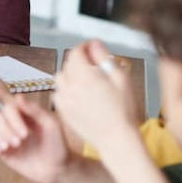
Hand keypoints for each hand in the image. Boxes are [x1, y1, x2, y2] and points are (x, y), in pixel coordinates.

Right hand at [0, 97, 68, 182]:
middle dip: (5, 130)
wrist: (55, 170)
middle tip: (19, 142)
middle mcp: (12, 123)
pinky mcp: (0, 149)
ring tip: (8, 147)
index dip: (12, 119)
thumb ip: (35, 110)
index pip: (8, 107)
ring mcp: (5, 136)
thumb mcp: (51, 126)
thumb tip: (18, 97)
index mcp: (24, 114)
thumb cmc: (57, 147)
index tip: (25, 133)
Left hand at [52, 40, 139, 155]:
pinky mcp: (62, 110)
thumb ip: (105, 57)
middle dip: (79, 59)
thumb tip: (94, 44)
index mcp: (85, 75)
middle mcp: (70, 85)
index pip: (76, 51)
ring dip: (71, 73)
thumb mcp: (120, 78)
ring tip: (87, 78)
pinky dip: (66, 88)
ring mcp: (64, 98)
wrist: (116, 138)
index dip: (85, 47)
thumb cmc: (123, 110)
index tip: (92, 47)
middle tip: (94, 63)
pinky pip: (58, 92)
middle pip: (68, 63)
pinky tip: (79, 93)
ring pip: (60, 77)